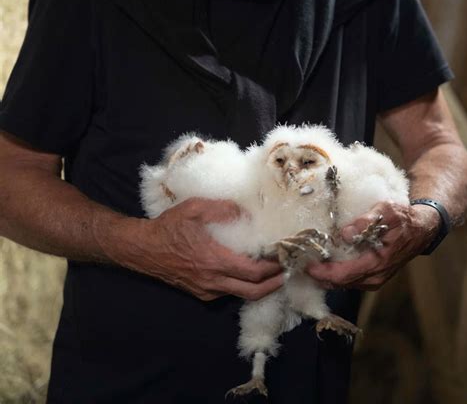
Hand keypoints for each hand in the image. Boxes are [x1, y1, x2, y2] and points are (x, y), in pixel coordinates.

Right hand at [100, 198, 282, 300]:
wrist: (143, 248)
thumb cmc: (169, 226)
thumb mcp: (195, 208)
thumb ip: (222, 209)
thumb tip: (245, 211)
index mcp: (215, 260)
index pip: (254, 272)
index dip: (274, 267)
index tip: (285, 256)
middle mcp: (213, 280)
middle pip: (253, 291)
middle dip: (274, 283)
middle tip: (287, 270)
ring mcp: (206, 289)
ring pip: (240, 294)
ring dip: (260, 286)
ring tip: (272, 272)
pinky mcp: (199, 292)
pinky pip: (226, 292)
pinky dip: (241, 285)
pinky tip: (245, 274)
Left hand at [306, 201, 440, 290]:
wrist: (422, 229)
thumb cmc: (403, 218)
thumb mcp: (385, 211)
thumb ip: (365, 222)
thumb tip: (345, 234)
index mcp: (376, 263)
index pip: (342, 275)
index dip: (321, 272)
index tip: (305, 265)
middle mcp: (374, 276)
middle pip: (339, 283)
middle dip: (318, 275)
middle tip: (298, 262)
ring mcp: (374, 279)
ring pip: (343, 283)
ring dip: (325, 275)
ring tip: (307, 262)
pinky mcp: (372, 277)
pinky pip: (349, 279)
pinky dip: (334, 274)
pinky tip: (323, 263)